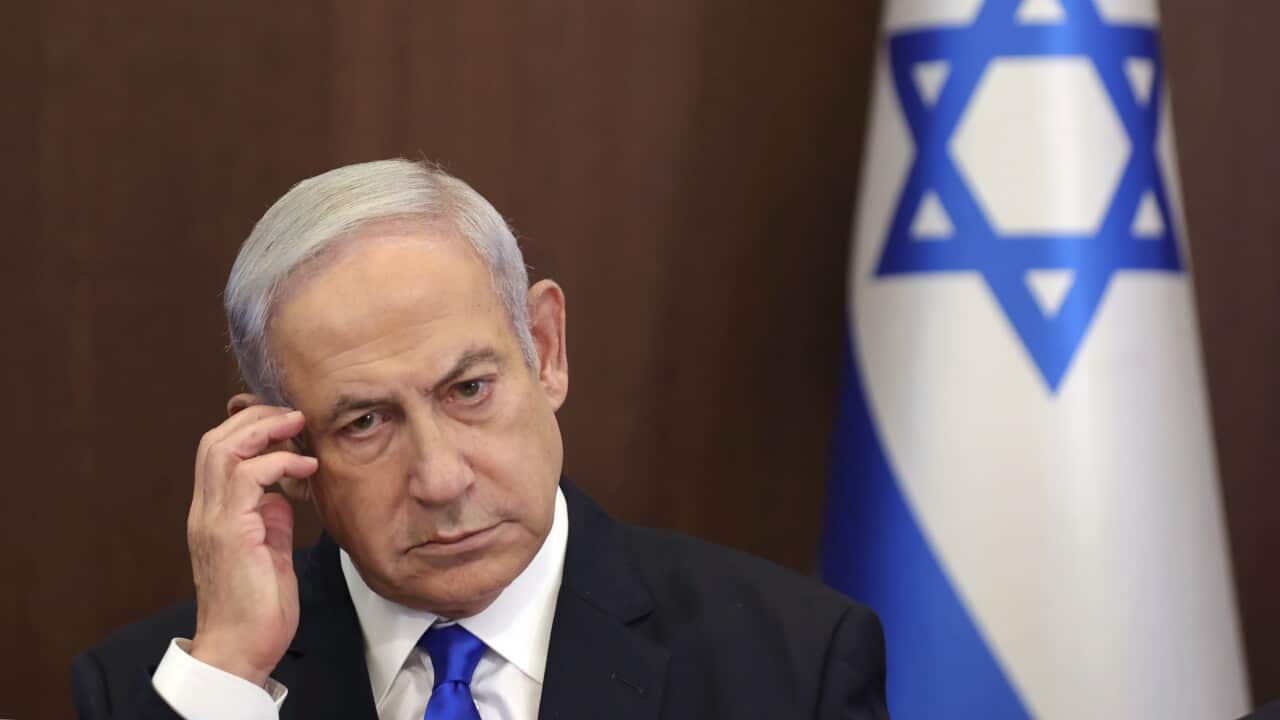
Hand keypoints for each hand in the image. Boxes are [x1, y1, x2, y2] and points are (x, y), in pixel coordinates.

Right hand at [186, 402, 318, 685]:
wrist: (241, 648)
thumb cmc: (258, 606)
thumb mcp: (270, 548)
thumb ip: (271, 516)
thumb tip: (282, 490)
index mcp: (213, 513)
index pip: (217, 451)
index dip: (249, 427)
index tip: (287, 422)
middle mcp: (206, 512)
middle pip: (214, 440)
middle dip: (256, 417)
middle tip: (294, 415)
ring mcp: (213, 520)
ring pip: (222, 449)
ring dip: (265, 430)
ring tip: (298, 426)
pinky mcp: (230, 532)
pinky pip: (247, 477)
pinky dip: (279, 462)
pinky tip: (306, 467)